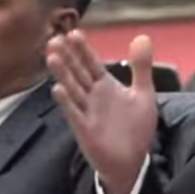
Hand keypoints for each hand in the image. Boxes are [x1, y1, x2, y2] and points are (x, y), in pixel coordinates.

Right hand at [46, 31, 156, 193]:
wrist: (133, 161)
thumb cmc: (135, 128)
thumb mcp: (143, 93)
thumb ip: (141, 66)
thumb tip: (142, 37)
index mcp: (106, 85)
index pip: (91, 62)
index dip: (83, 49)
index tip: (74, 32)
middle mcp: (93, 96)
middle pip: (77, 72)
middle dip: (67, 56)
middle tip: (55, 38)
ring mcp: (87, 112)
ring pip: (73, 89)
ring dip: (62, 74)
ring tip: (51, 56)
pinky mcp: (85, 130)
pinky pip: (74, 114)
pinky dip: (66, 102)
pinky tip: (57, 89)